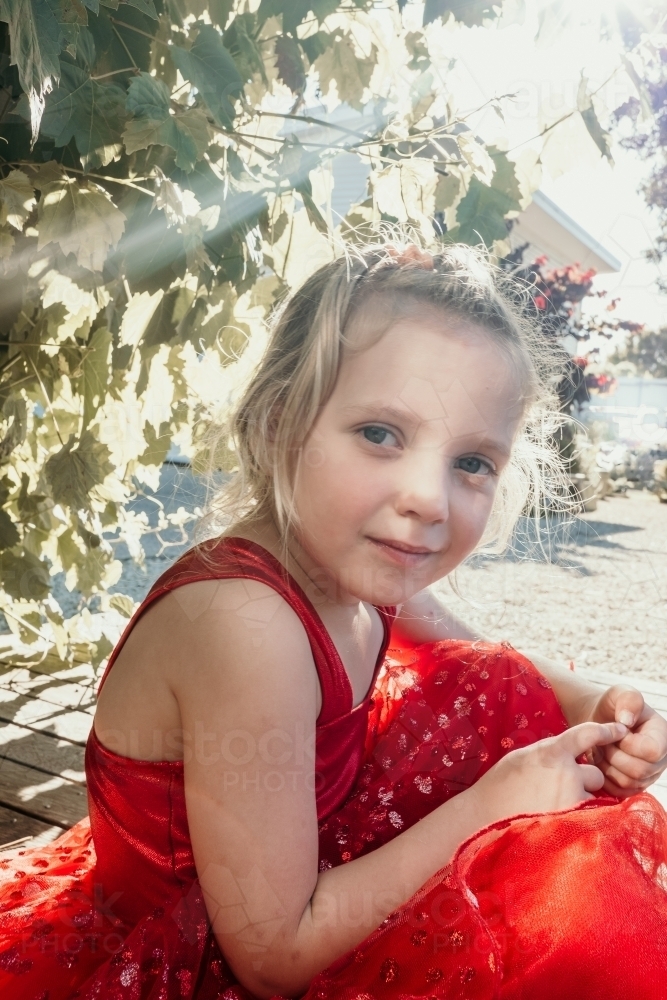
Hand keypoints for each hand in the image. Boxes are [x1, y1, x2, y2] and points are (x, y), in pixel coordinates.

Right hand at [472, 722, 627, 824]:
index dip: (605, 731)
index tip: (618, 731)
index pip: (587, 734)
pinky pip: (589, 816)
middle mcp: (567, 773)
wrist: (486, 815)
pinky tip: (556, 818)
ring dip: (583, 799)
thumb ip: (553, 753)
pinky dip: (580, 817)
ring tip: (554, 806)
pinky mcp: (574, 822)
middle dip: (584, 780)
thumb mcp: (525, 756)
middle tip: (559, 789)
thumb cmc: (502, 785)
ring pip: (594, 796)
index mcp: (553, 752)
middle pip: (595, 773)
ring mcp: (572, 799)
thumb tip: (573, 752)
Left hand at [585, 684, 666, 797]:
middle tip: (602, 741)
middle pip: (639, 771)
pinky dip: (603, 777)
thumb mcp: (618, 694)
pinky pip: (618, 792)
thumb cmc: (610, 707)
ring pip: (627, 783)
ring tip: (600, 749)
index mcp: (662, 735)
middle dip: (613, 755)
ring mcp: (648, 776)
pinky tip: (600, 761)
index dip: (629, 743)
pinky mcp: (633, 787)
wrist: (599, 722)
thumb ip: (628, 700)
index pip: (652, 751)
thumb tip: (627, 721)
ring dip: (606, 765)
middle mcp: (660, 759)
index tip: (616, 731)